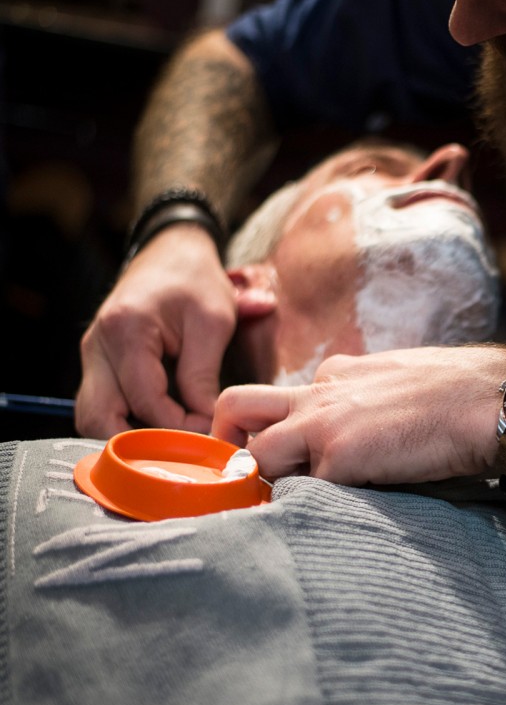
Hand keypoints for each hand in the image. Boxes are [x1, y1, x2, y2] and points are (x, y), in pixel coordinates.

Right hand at [75, 226, 236, 437]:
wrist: (172, 253)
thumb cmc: (196, 282)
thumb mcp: (213, 323)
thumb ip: (203, 376)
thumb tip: (204, 425)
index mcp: (127, 329)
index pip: (145, 398)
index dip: (176, 425)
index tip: (208, 434)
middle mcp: (98, 345)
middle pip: (97, 416)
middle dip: (136, 443)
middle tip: (179, 452)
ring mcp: (93, 355)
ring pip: (92, 415)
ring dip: (126, 436)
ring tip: (171, 444)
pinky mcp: (99, 363)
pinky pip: (102, 404)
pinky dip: (124, 422)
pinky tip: (159, 429)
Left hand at [211, 344, 505, 484]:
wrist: (494, 401)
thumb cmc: (464, 394)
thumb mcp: (402, 382)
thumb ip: (369, 401)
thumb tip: (369, 435)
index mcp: (338, 373)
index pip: (284, 399)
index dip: (280, 430)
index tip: (290, 458)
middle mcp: (321, 391)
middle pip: (238, 405)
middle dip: (230, 442)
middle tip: (246, 477)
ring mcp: (325, 422)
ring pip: (258, 454)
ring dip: (271, 483)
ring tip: (299, 506)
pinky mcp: (341, 457)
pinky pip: (306, 491)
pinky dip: (317, 507)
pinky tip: (341, 515)